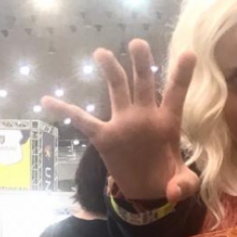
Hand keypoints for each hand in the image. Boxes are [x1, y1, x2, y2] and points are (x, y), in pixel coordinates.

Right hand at [41, 40, 199, 203]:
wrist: (147, 192)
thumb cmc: (168, 180)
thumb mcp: (183, 184)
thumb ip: (184, 185)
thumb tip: (173, 193)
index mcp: (167, 122)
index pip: (175, 94)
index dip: (182, 75)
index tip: (189, 53)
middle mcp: (144, 116)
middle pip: (143, 82)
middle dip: (141, 62)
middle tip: (137, 43)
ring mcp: (122, 123)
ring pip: (117, 88)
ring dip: (111, 69)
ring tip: (101, 53)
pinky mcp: (104, 137)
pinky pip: (82, 120)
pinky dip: (65, 110)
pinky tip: (47, 100)